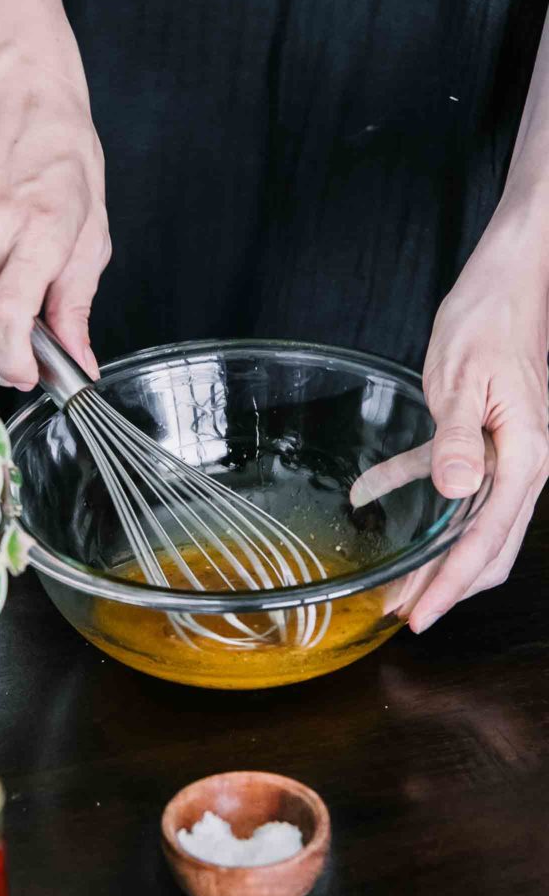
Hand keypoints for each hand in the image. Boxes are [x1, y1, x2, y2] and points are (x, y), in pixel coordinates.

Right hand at [0, 37, 109, 388]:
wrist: (20, 97)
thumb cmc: (62, 159)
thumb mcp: (90, 235)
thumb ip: (76, 304)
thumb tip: (79, 360)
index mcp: (38, 228)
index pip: (8, 314)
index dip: (13, 360)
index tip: (25, 376)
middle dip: (0, 354)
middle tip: (22, 359)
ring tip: (2, 322)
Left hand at [352, 201, 548, 631]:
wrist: (505, 280)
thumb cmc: (490, 319)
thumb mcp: (466, 377)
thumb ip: (459, 437)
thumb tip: (455, 491)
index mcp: (524, 457)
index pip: (487, 538)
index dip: (452, 583)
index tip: (419, 615)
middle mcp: (519, 465)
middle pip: (485, 545)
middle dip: (445, 584)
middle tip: (401, 611)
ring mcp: (501, 454)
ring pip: (468, 522)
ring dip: (433, 552)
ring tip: (392, 578)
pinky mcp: (479, 437)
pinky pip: (444, 475)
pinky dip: (410, 487)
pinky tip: (371, 492)